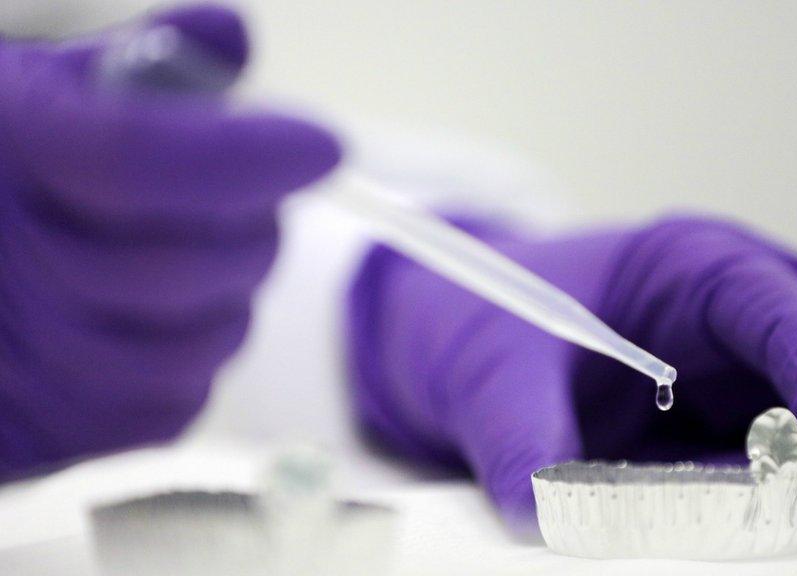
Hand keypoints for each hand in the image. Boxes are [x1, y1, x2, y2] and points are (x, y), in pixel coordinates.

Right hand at [0, 5, 339, 479]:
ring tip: (196, 267)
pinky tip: (158, 326)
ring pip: (198, 346)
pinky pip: (175, 406)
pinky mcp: (55, 431)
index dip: (244, 157)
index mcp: (13, 150)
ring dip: (226, 302)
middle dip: (247, 230)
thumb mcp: (39, 91)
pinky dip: (192, 364)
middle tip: (244, 204)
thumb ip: (139, 65)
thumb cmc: (2, 167)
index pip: (140, 160)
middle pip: (184, 265)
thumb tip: (232, 37)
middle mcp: (11, 263)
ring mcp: (29, 362)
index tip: (320, 146)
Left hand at [346, 215, 796, 532]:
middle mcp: (746, 299)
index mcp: (695, 266)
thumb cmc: (484, 317)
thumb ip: (519, 438)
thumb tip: (547, 514)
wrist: (463, 326)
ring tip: (788, 517)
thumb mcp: (489, 372)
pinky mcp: (744, 403)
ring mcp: (753, 352)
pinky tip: (757, 516)